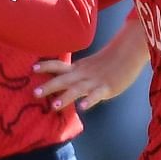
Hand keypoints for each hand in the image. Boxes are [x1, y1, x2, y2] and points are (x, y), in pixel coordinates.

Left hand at [33, 17, 149, 111]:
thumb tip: (62, 80)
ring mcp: (94, 81)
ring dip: (66, 97)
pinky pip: (97, 95)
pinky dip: (90, 100)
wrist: (128, 52)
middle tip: (34, 93)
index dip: (45, 66)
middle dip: (48, 87)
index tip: (32, 69)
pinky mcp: (107, 88)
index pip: (58, 65)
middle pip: (63, 79)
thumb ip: (75, 73)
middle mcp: (82, 74)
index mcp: (77, 68)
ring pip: (77, 89)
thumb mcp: (88, 65)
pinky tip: (83, 107)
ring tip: (54, 106)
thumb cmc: (108, 61)